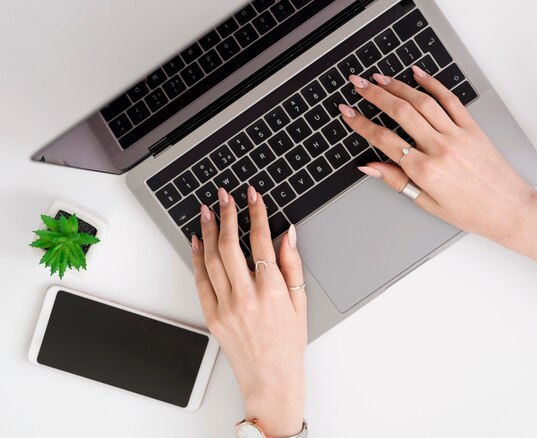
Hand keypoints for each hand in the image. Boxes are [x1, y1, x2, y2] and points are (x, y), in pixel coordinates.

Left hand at [191, 186, 306, 436]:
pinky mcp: (212, 316)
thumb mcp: (300, 302)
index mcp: (272, 291)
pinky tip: (197, 241)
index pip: (260, 241)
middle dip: (227, 214)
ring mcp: (226, 307)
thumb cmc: (288, 342)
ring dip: (208, 231)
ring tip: (207, 210)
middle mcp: (246, 297)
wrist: (271, 380)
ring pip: (212, 260)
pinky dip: (197, 258)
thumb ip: (292, 265)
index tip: (253, 195)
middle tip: (224, 195)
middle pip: (230, 245)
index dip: (256, 213)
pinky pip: (201, 281)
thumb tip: (288, 234)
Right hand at [339, 67, 536, 244]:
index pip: (384, 140)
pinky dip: (432, 84)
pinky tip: (418, 74)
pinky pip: (450, 99)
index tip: (347, 112)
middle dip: (374, 94)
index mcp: (425, 171)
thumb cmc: (471, 211)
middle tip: (357, 84)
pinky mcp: (472, 128)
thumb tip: (369, 167)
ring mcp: (458, 134)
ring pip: (422, 101)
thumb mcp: (427, 203)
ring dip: (398, 86)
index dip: (361, 124)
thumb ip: (396, 181)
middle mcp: (440, 148)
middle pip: (400, 113)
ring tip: (379, 77)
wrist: (510, 209)